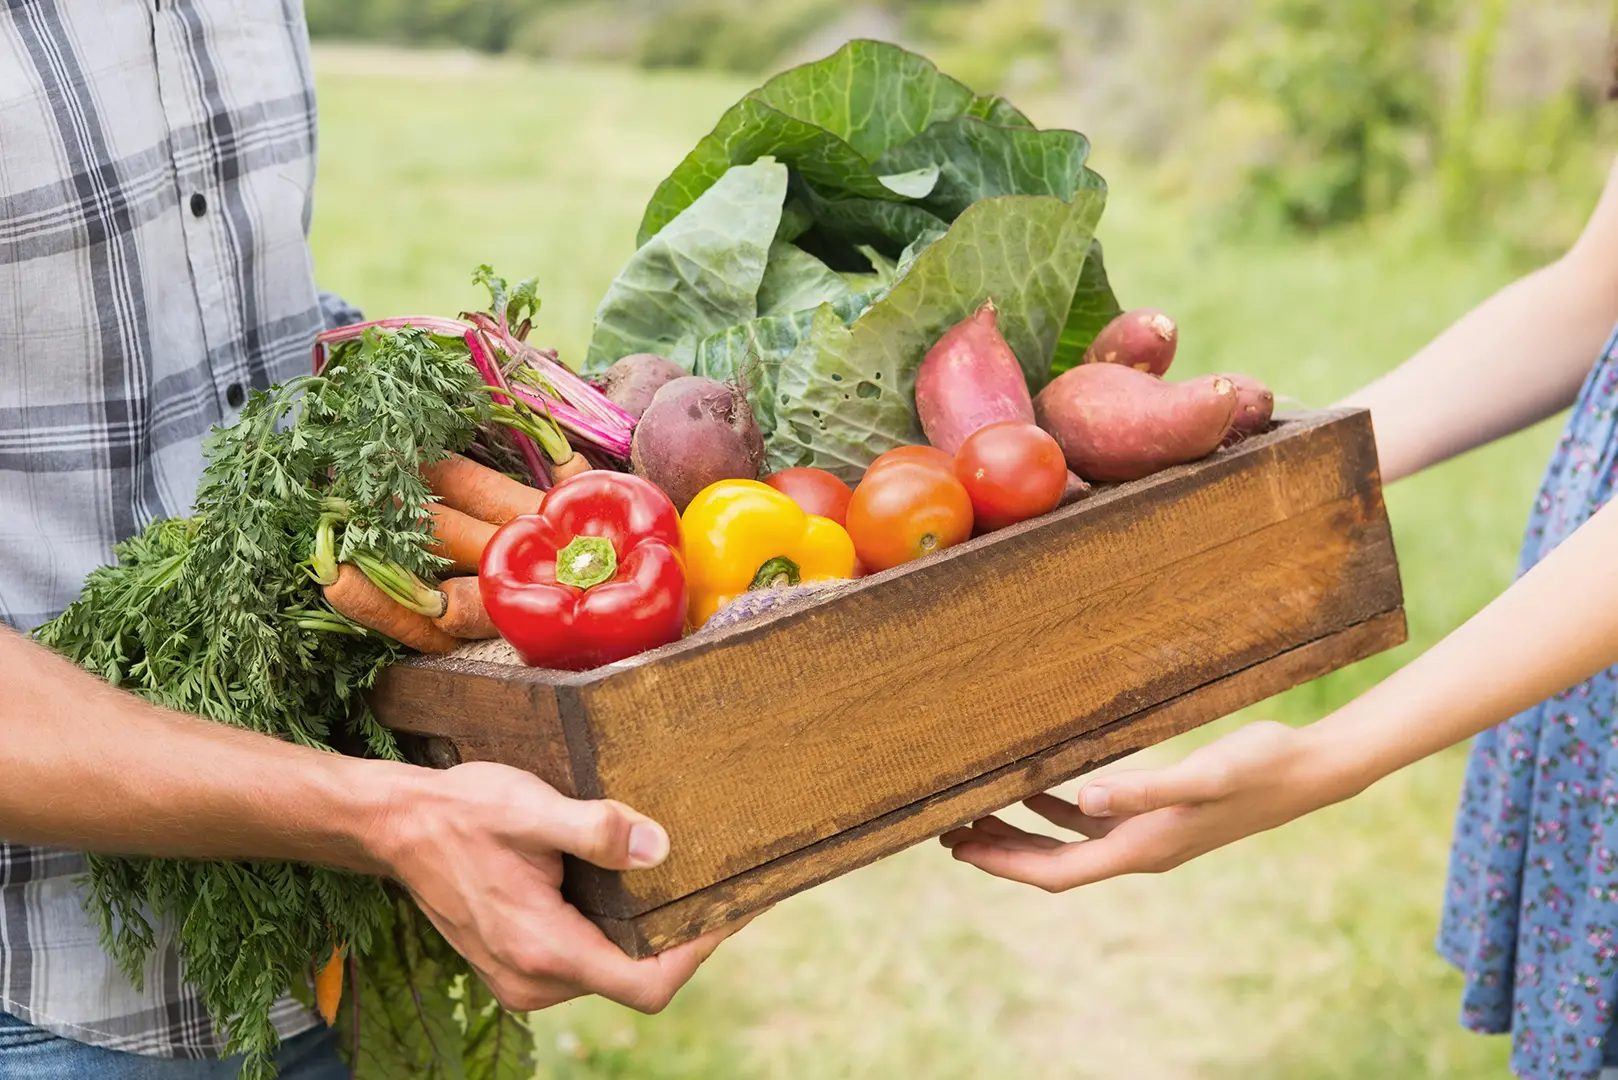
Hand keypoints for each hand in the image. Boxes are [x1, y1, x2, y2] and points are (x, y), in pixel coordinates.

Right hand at [365, 760, 755, 1011]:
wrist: (397, 826)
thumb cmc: (462, 812)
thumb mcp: (531, 808)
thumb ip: (597, 830)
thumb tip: (659, 847)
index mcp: (543, 949)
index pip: (646, 985)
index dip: (696, 953)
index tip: (730, 910)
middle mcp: (534, 980)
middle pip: (635, 982)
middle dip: (680, 941)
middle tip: (719, 889)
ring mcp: (523, 979)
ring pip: (611, 973)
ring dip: (647, 938)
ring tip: (681, 884)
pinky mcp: (517, 966)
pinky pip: (584, 963)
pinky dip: (614, 934)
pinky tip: (629, 892)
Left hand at [941, 721, 1343, 891]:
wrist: (1308, 771)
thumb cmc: (1258, 768)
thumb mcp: (1201, 774)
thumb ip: (1144, 787)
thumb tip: (1083, 800)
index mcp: (1142, 848)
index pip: (1057, 871)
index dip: (1005, 864)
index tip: (959, 848)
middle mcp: (1140, 850)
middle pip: (1053, 864)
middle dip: (1000, 852)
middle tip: (948, 830)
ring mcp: (1149, 835)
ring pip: (1069, 843)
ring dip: (1023, 833)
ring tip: (977, 813)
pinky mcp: (1159, 815)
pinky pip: (1094, 821)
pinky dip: (1057, 810)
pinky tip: (1038, 789)